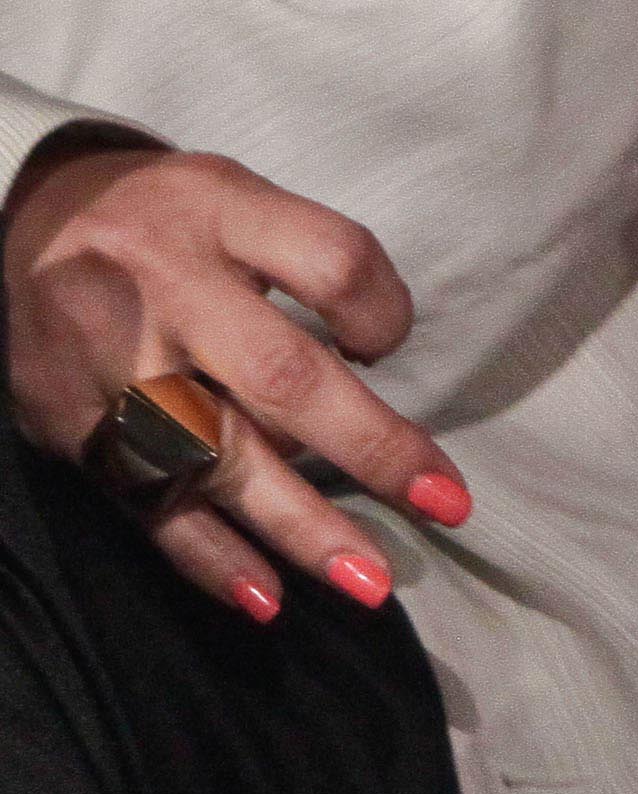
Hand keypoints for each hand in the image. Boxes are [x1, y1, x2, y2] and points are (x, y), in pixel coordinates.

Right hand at [5, 141, 466, 622]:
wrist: (27, 227)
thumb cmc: (167, 220)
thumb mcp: (241, 196)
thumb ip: (309, 263)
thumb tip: (370, 363)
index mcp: (222, 217)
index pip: (333, 261)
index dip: (382, 310)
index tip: (388, 342)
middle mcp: (166, 294)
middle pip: (283, 375)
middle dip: (369, 446)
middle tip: (440, 501)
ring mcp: (115, 368)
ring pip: (216, 457)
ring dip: (298, 526)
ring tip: (366, 580)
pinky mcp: (76, 428)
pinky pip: (150, 503)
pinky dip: (208, 555)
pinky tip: (264, 596)